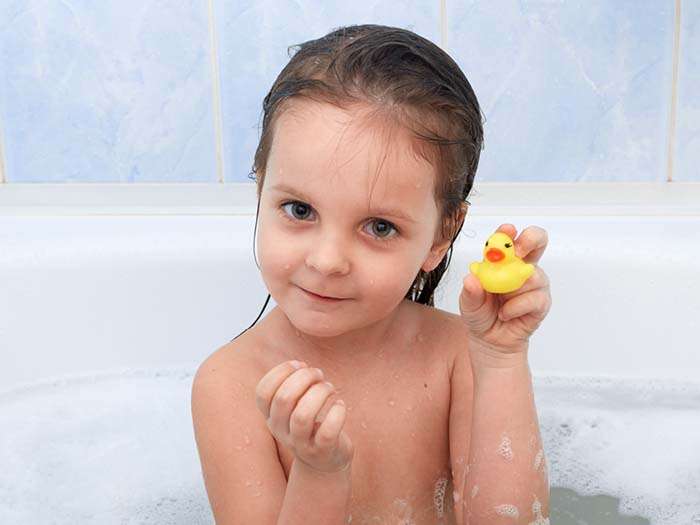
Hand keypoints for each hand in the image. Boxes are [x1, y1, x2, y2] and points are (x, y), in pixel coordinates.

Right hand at [255, 360, 353, 473]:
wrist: (324, 462)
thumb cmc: (311, 424)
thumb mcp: (296, 406)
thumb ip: (293, 386)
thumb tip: (302, 366)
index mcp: (271, 417)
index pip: (263, 393)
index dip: (281, 372)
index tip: (299, 364)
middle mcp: (281, 432)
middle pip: (284, 399)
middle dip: (304, 377)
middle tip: (319, 374)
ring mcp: (300, 444)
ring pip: (303, 415)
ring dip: (320, 393)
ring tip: (330, 388)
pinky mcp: (322, 452)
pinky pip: (327, 432)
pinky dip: (337, 413)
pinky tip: (340, 404)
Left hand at [459, 224, 551, 358]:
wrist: (489, 340)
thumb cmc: (480, 313)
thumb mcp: (468, 302)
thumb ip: (470, 290)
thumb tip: (471, 278)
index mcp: (502, 260)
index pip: (509, 238)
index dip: (508, 232)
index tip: (506, 231)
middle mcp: (522, 266)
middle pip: (537, 240)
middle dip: (530, 240)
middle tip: (518, 252)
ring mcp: (535, 283)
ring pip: (532, 275)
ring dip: (513, 290)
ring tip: (500, 303)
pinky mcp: (541, 302)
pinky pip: (534, 298)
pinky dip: (515, 307)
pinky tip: (505, 313)